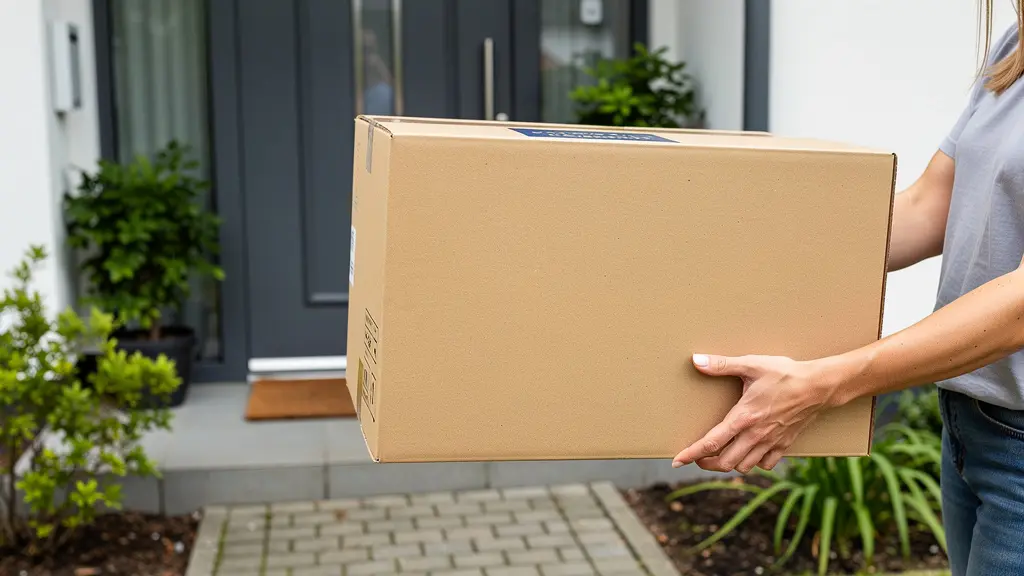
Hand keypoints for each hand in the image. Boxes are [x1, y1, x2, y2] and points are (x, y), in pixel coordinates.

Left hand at [672, 353, 838, 473]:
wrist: (819, 386)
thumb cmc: (785, 373)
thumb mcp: (752, 364)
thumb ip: (722, 364)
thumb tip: (696, 360)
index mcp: (744, 417)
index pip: (712, 442)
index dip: (691, 454)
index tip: (677, 461)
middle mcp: (756, 435)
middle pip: (725, 462)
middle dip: (706, 463)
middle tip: (697, 456)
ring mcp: (771, 442)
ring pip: (744, 466)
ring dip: (728, 464)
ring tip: (719, 456)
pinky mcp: (785, 444)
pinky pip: (766, 464)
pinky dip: (754, 463)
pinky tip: (749, 453)